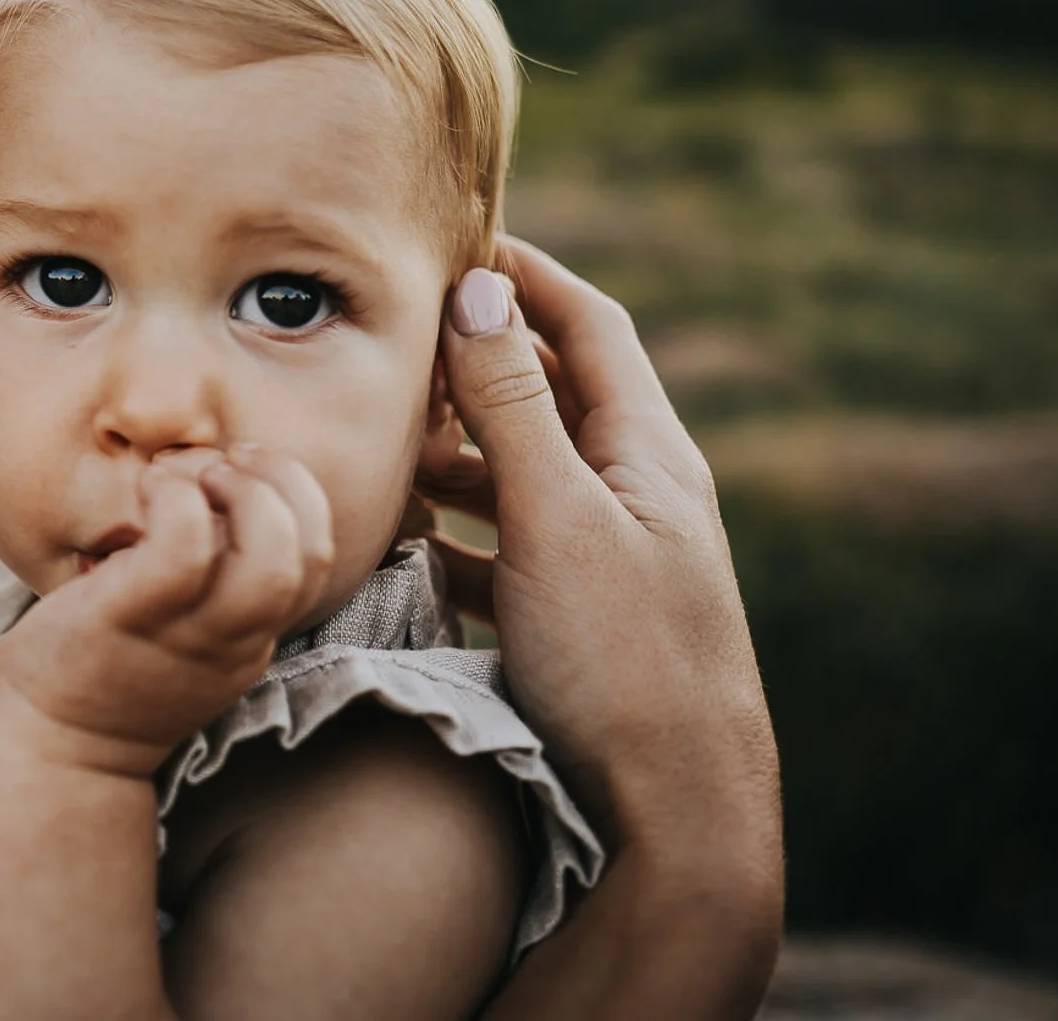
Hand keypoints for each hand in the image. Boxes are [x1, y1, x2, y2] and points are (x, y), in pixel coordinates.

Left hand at [0, 446, 335, 779]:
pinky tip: (147, 489)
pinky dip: (175, 497)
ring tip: (190, 474)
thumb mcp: (181, 629)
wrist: (53, 749)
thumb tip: (205, 489)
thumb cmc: (104, 666)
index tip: (242, 468)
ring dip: (243, 491)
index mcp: (251, 635)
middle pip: (311, 556)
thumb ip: (208, 578)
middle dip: (285, 482)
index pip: (317, 560)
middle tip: (226, 460)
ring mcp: (190, 633)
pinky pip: (183, 548)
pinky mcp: (134, 617)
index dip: (297, 496)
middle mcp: (236, 638)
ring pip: (270, 560)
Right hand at [419, 238, 782, 929]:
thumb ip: (511, 407)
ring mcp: (610, 561)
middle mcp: (637, 496)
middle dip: (473, 362)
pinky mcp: (580, 623)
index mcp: (649, 453)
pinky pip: (507, 551)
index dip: (525, 273)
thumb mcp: (557, 520)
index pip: (589, 325)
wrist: (677, 818)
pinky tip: (403, 545)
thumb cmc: (625, 663)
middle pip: (551, 396)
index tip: (455, 238)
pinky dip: (454, 534)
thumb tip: (477, 288)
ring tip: (380, 442)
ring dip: (455, 452)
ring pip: (522, 476)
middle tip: (391, 341)